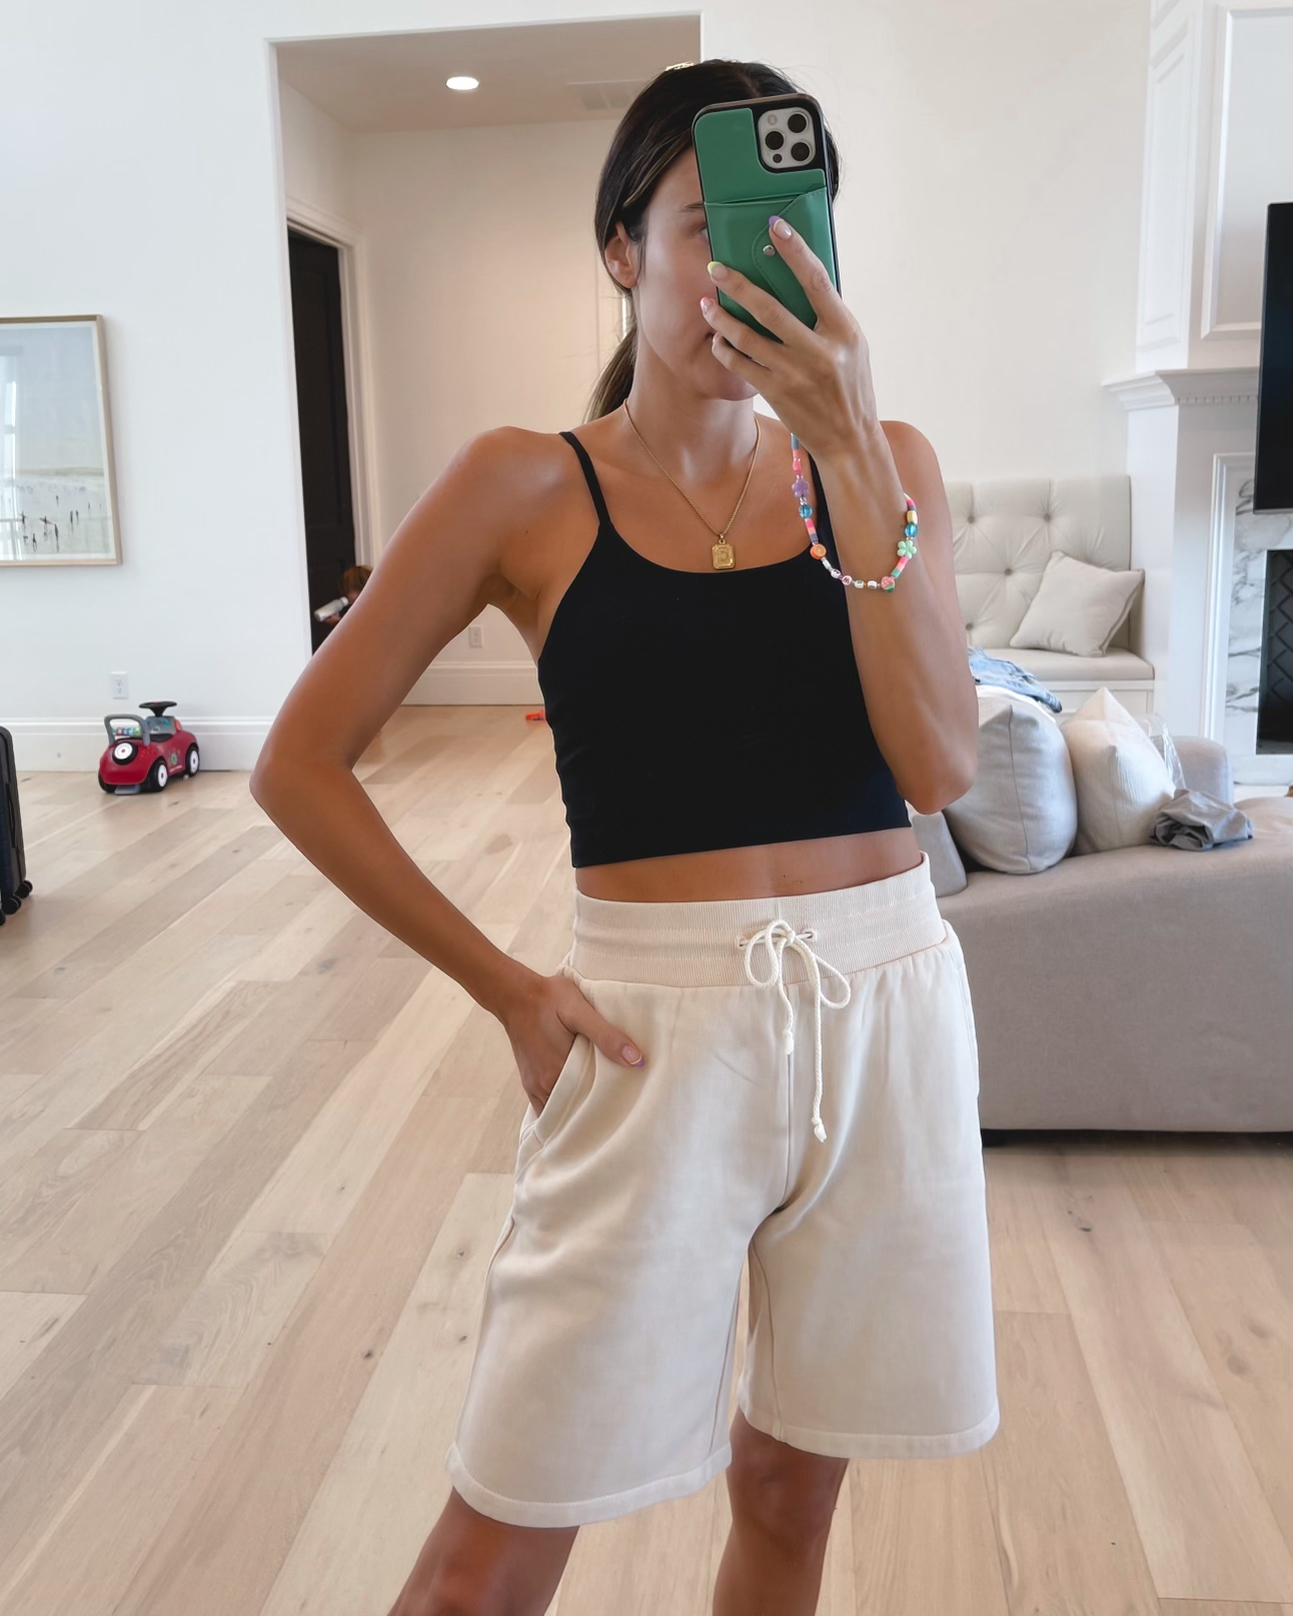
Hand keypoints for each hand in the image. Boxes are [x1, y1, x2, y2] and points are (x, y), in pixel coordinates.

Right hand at [498, 968, 644, 1118]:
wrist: (515, 995)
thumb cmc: (549, 999)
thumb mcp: (581, 1010)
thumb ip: (606, 1036)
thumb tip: (636, 1060)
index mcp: (559, 1071)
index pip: (590, 1101)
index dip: (609, 1102)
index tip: (626, 1100)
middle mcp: (544, 1084)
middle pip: (576, 1106)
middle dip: (595, 1106)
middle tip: (619, 1101)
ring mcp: (534, 1085)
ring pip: (561, 1107)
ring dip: (578, 1105)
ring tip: (600, 1097)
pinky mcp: (529, 1080)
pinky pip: (546, 1104)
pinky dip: (561, 1105)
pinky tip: (576, 1096)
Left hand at [700, 216, 882, 461]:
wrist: (849, 439)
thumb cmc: (851, 386)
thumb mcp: (853, 346)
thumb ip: (828, 316)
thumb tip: (798, 279)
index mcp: (843, 331)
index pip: (816, 281)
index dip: (795, 250)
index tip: (775, 226)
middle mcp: (820, 351)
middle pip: (770, 308)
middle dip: (738, 284)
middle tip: (716, 268)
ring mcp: (796, 374)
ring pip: (748, 338)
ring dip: (722, 318)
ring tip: (706, 304)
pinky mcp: (777, 393)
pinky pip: (742, 365)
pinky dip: (725, 350)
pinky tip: (718, 340)